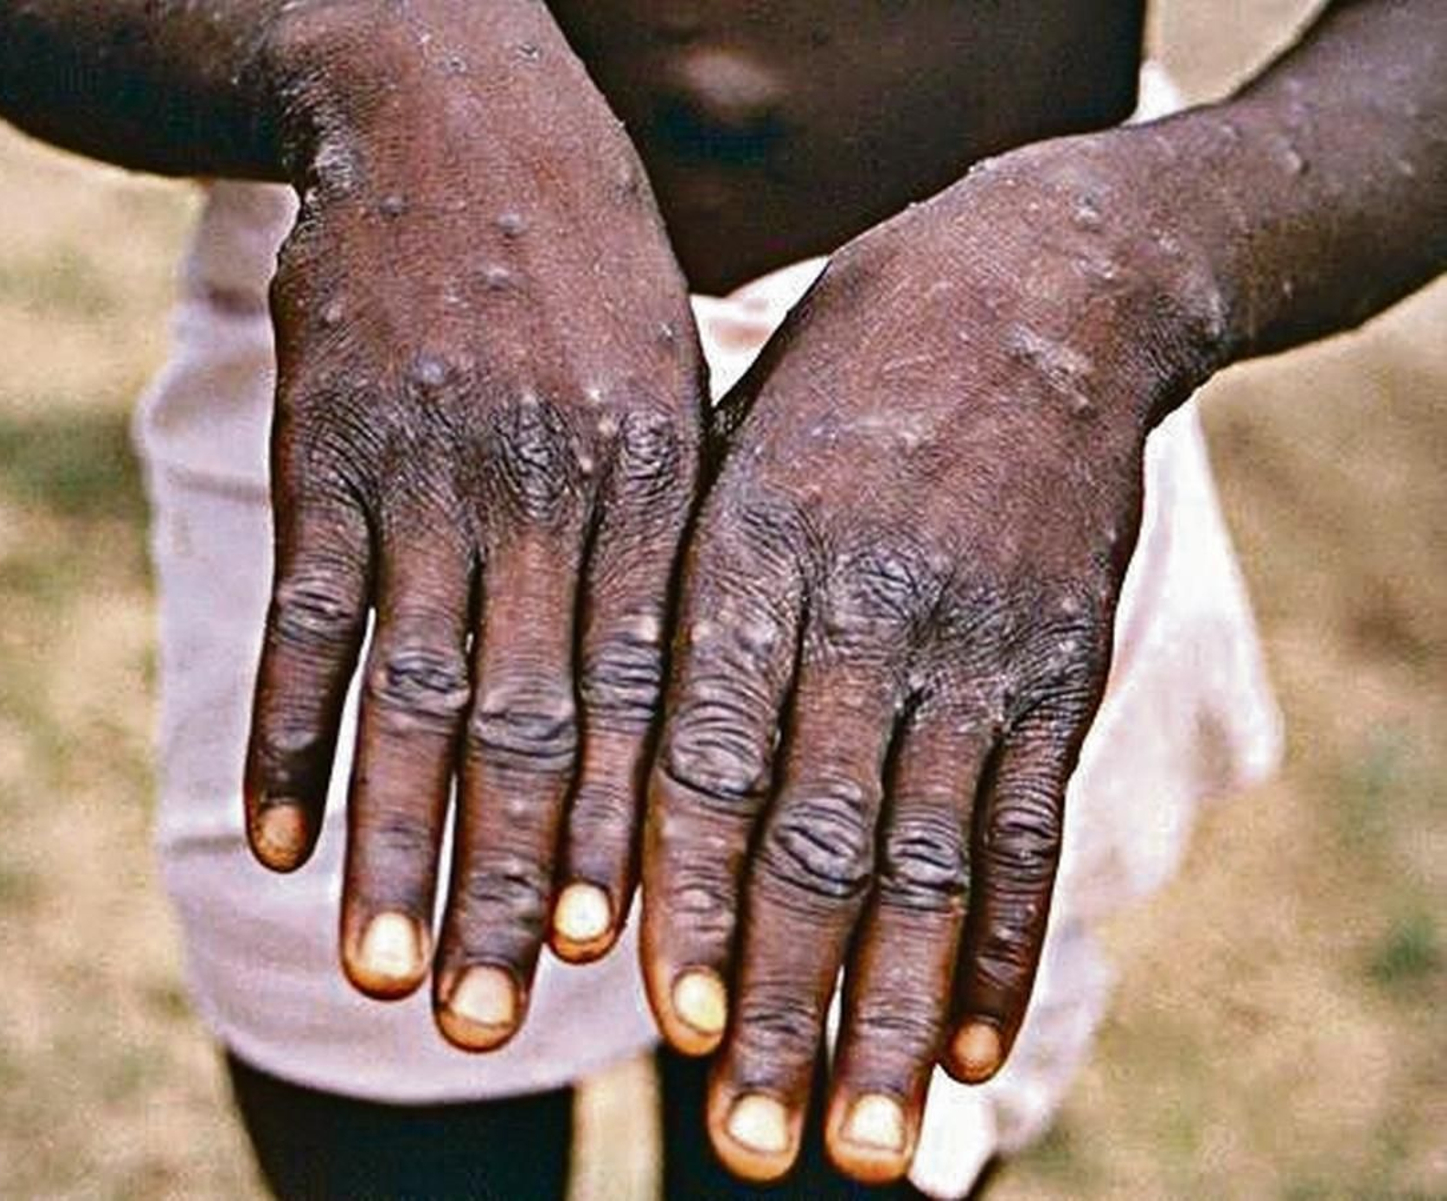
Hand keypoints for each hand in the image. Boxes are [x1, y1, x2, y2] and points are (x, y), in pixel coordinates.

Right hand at [243, 3, 703, 1050]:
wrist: (453, 112)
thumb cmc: (589, 270)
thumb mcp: (676, 383)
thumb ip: (676, 534)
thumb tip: (687, 698)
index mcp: (654, 488)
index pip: (647, 694)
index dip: (629, 832)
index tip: (619, 957)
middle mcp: (546, 496)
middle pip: (532, 725)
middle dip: (516, 880)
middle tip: (498, 1020)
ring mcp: (428, 475)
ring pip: (412, 693)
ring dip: (396, 842)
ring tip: (387, 971)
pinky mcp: (326, 454)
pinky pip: (305, 616)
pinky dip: (284, 732)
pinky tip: (271, 838)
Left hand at [640, 137, 1224, 1180]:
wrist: (1039, 289)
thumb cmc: (841, 374)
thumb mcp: (725, 443)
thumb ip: (673, 592)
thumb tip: (600, 756)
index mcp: (751, 553)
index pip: (706, 753)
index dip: (685, 891)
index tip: (659, 1017)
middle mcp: (864, 612)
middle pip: (815, 838)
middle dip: (778, 1001)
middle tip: (747, 1144)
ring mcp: (974, 645)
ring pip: (925, 862)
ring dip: (885, 1012)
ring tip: (852, 1143)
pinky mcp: (1059, 666)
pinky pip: (1029, 825)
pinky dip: (1001, 946)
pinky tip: (964, 1046)